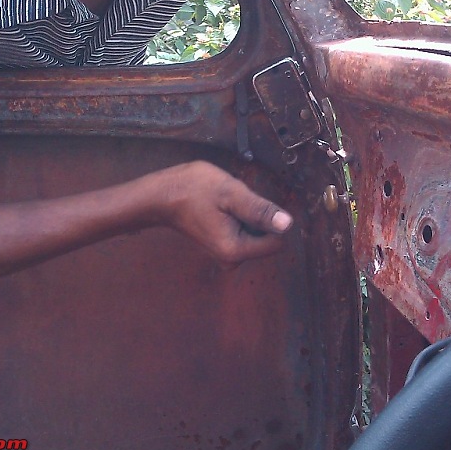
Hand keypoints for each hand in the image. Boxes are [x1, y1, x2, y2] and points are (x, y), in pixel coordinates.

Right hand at [153, 161, 293, 264]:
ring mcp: (226, 256)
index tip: (252, 203)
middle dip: (258, 218)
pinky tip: (222, 209)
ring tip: (226, 204)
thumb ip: (260, 210)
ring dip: (248, 217)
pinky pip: (244, 234)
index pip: (277, 242)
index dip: (271, 219)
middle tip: (234, 201)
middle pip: (267, 240)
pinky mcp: (222, 248)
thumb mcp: (231, 193)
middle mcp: (232, 259)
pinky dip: (239, 220)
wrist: (163, 195)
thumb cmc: (194, 190)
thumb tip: (288, 224)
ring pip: (256, 235)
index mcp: (236, 250)